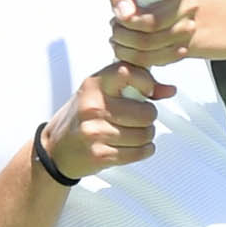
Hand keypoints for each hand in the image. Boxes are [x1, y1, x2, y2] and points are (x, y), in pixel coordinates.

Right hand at [42, 62, 176, 180]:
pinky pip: (139, 152)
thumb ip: (132, 85)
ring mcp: (96, 132)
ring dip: (146, 136)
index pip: (127, 72)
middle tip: (138, 118)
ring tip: (134, 133)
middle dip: (148, 117)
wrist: (55, 149)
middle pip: (146, 112)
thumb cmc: (80, 117)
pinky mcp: (100, 155)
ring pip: (145, 134)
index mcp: (93, 85)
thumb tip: (169, 90)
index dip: (146, 82)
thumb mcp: (98, 92)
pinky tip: (134, 146)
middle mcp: (93, 106)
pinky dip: (143, 150)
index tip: (148, 91)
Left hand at [108, 0, 197, 66]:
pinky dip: (130, 55)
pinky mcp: (181, 48)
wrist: (161, 12)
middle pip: (152, 22)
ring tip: (118, 32)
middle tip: (115, 21)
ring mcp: (188, 28)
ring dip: (124, 40)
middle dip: (125, 25)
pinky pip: (151, 58)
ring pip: (149, 43)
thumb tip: (125, 13)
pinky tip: (124, 45)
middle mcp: (189, 3)